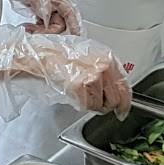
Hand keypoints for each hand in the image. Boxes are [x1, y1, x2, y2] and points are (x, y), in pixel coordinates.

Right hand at [0, 26, 131, 119]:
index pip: (124, 83)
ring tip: (79, 95)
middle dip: (107, 106)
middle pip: (116, 98)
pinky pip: (88, 106)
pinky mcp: (83, 87)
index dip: (125, 101)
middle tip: (97, 107)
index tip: (122, 110)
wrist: (39, 55)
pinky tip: (73, 94)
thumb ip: (101, 69)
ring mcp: (94, 76)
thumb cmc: (56, 54)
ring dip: (92, 106)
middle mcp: (103, 65)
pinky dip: (81, 105)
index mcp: (106, 56)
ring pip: (102, 105)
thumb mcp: (85, 56)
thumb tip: (110, 89)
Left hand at [4, 0, 83, 35]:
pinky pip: (44, 24)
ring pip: (52, 25)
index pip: (69, 12)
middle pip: (60, 22)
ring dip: (41, 31)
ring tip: (28, 29)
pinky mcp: (40, 10)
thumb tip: (45, 15)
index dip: (74, 24)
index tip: (75, 35)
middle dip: (49, 31)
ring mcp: (48, 6)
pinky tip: (28, 27)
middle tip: (34, 33)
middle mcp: (56, 1)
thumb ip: (38, 1)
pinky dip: (37, 29)